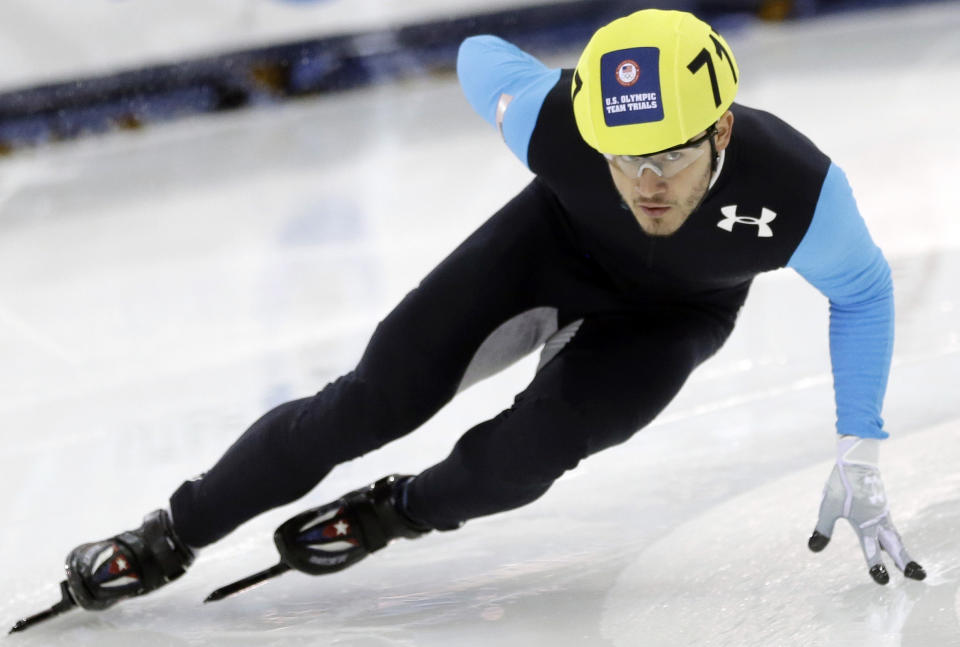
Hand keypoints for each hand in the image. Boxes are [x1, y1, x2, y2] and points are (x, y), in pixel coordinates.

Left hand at [808, 435, 925, 583]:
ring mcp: (882, 513)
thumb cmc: (841, 484)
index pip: (873, 551)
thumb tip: (814, 548)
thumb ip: (823, 529)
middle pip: (896, 547)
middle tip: (918, 576)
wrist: (857, 461)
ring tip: (907, 565)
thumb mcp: (828, 507)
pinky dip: (895, 538)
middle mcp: (878, 522)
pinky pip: (891, 527)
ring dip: (902, 551)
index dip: (876, 567)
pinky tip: (890, 541)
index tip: (882, 581)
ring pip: (896, 537)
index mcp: (866, 525)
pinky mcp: (881, 506)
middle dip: (906, 562)